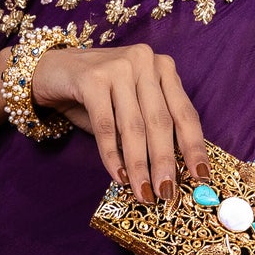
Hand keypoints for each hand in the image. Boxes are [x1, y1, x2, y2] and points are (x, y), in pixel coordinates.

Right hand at [30, 40, 207, 202]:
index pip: (185, 113)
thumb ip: (152, 127)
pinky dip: (112, 156)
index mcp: (163, 68)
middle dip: (165, 162)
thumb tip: (171, 173)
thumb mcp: (132, 104)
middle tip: (167, 193)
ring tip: (143, 192)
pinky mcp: (91, 79)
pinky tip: (119, 176)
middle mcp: (145, 62)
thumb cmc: (98, 94)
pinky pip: (106, 127)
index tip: (201, 176)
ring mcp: (118, 67)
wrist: (53, 71)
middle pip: (160, 122)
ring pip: (134, 127)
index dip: (194, 147)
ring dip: (139, 166)